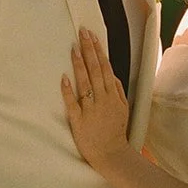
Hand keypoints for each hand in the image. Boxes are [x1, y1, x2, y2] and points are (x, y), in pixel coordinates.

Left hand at [62, 28, 130, 172]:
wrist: (111, 154)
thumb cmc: (116, 131)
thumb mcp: (123, 109)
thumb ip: (118, 90)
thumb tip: (112, 75)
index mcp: (113, 95)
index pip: (105, 67)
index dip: (98, 51)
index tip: (92, 37)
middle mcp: (102, 98)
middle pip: (95, 69)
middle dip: (88, 50)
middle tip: (82, 33)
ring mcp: (90, 108)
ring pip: (85, 82)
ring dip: (79, 64)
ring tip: (73, 48)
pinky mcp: (78, 119)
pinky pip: (72, 102)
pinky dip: (68, 90)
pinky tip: (64, 77)